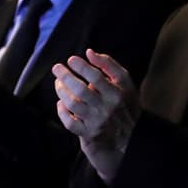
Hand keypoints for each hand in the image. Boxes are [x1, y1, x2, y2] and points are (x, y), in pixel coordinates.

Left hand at [53, 50, 140, 183]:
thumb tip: (90, 52)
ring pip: (73, 105)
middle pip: (81, 90)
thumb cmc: (124, 103)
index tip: (71, 59)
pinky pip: (70, 123)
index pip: (97, 77)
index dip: (81, 66)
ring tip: (58, 83)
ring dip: (61, 91)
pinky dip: (62, 112)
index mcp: (117, 94)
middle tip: (57, 68)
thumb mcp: (125, 83)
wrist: (130, 135)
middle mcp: (106, 108)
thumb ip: (109, 65)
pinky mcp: (88, 133)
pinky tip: (61, 103)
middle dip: (66, 76)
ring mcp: (96, 122)